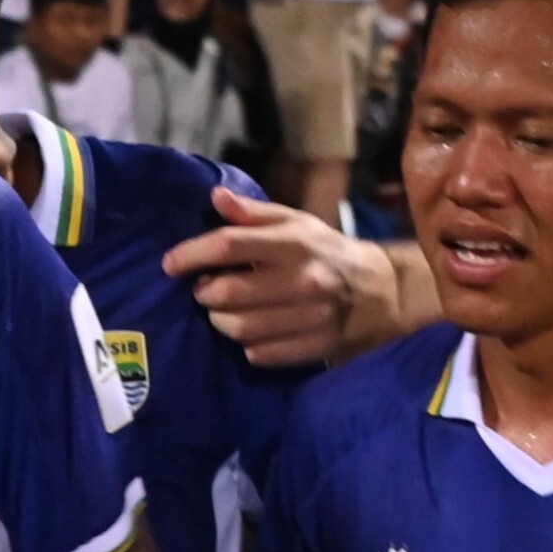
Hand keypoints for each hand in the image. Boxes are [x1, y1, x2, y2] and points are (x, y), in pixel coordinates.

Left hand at [164, 184, 407, 368]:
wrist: (381, 291)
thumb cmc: (326, 251)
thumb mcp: (296, 222)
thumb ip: (254, 213)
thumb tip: (215, 197)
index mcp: (294, 243)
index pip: (230, 245)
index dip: (192, 254)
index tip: (170, 264)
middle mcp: (302, 280)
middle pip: (227, 293)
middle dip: (205, 293)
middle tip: (206, 290)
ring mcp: (310, 317)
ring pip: (239, 328)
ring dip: (220, 321)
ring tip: (224, 312)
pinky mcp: (315, 346)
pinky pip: (260, 353)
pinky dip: (247, 345)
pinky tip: (252, 332)